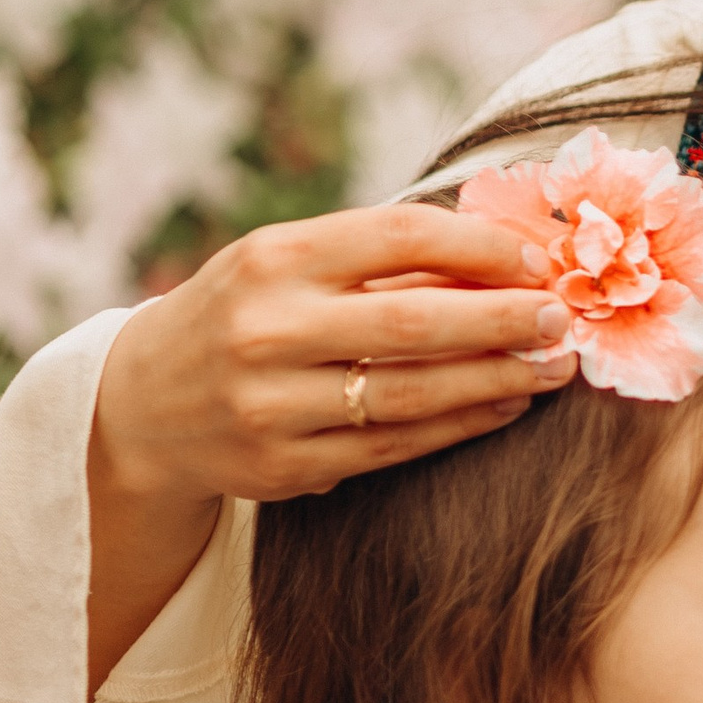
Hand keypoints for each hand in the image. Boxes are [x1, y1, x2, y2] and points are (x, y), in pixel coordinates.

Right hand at [86, 204, 563, 689]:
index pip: (398, 236)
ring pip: (411, 395)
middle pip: (415, 322)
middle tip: (562, 320)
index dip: (479, 248)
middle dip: (504, 320)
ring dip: (496, 380)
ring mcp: (270, 404)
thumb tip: (502, 253)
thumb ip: (376, 258)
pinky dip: (457, 426)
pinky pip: (392, 446)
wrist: (140, 404)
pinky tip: (502, 407)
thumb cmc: (242, 314)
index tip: (535, 260)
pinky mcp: (282, 466)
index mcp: (273, 258)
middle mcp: (266, 328)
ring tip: (550, 369)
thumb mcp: (285, 265)